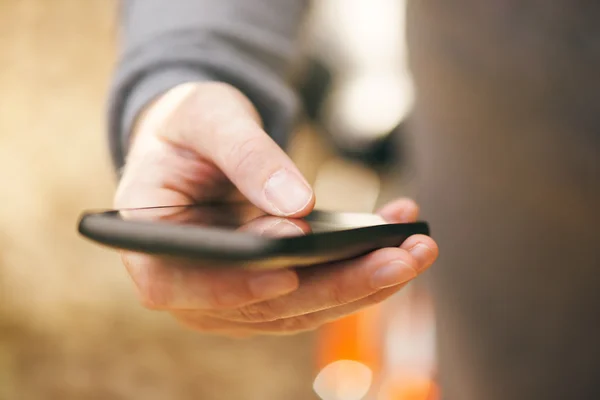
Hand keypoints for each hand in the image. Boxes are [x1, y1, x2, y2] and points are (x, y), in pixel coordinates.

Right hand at [115, 82, 438, 335]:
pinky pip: (316, 290)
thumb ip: (246, 157)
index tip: (289, 272)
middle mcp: (190, 284)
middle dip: (338, 284)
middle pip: (262, 304)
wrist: (198, 142)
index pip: (180, 286)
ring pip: (301, 307)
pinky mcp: (267, 288)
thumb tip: (300, 206)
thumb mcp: (209, 119)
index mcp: (150, 246)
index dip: (235, 288)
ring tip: (417, 248)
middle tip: (401, 258)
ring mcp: (231, 295)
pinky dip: (359, 269)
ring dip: (363, 282)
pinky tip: (398, 239)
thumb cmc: (189, 127)